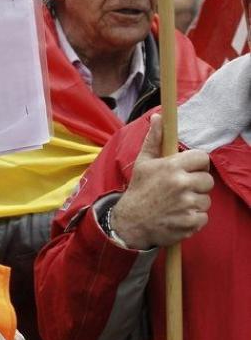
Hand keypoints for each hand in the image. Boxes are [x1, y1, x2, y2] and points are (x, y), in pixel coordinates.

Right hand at [110, 114, 213, 249]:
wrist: (130, 223)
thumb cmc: (138, 190)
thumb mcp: (143, 162)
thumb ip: (154, 139)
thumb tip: (158, 116)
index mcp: (172, 167)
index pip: (203, 158)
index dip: (198, 165)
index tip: (190, 170)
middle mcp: (182, 184)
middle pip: (208, 181)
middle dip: (197, 185)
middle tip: (181, 190)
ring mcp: (187, 205)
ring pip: (206, 200)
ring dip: (195, 203)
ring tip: (178, 205)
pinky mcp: (189, 222)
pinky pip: (203, 217)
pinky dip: (193, 219)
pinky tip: (179, 217)